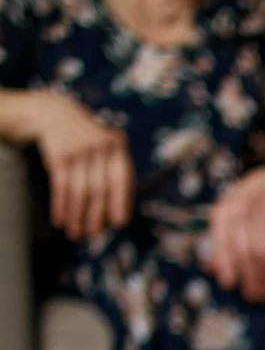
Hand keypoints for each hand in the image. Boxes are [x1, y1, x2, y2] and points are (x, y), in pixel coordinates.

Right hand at [33, 92, 134, 238]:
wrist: (56, 114)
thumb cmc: (89, 141)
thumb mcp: (107, 148)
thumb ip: (115, 174)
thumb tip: (118, 216)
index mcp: (117, 146)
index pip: (122, 179)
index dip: (120, 203)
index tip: (119, 223)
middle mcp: (99, 146)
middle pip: (99, 189)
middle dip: (96, 216)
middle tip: (93, 235)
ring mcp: (78, 149)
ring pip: (79, 191)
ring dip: (77, 216)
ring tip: (75, 233)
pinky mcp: (59, 154)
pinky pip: (61, 186)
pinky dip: (61, 205)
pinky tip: (60, 219)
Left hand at [207, 166, 264, 301]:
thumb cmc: (243, 208)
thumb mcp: (226, 219)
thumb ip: (220, 244)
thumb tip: (212, 271)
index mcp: (223, 211)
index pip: (224, 240)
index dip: (226, 263)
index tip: (229, 284)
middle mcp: (242, 208)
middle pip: (246, 249)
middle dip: (250, 275)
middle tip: (252, 295)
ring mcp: (264, 211)